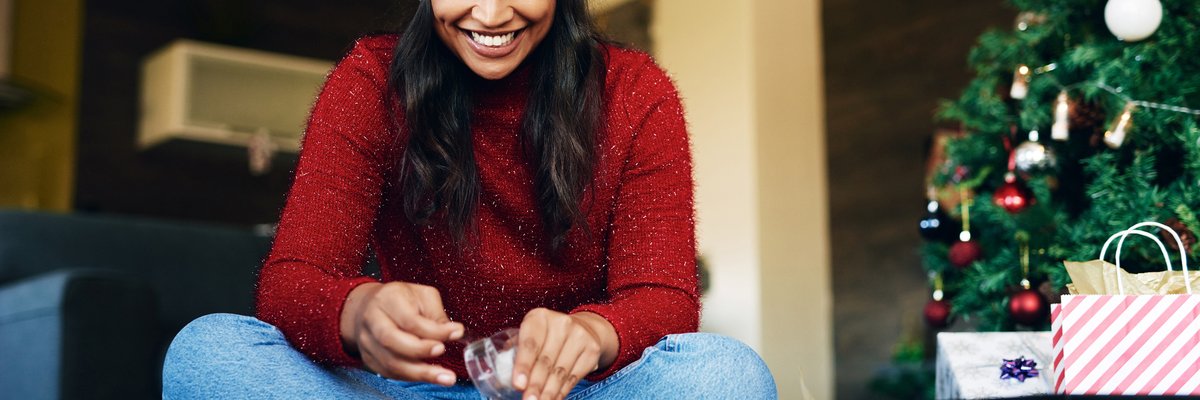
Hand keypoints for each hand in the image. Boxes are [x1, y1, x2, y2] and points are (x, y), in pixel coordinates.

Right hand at [339, 282, 464, 385]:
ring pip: (390, 362)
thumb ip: (438, 316)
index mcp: (387, 299)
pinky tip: (429, 376)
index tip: (455, 333)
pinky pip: (389, 372)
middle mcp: (372, 320)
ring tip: (445, 377)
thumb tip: (456, 333)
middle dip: (421, 350)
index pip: (409, 319)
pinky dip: (411, 377)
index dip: (433, 330)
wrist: (368, 307)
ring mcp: (367, 341)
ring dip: (420, 372)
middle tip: (443, 351)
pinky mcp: (369, 358)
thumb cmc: (401, 300)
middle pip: (392, 340)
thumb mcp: (423, 296)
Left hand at [512, 308, 616, 399]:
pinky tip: (552, 399)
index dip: (523, 366)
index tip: (518, 385)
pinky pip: (574, 377)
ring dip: (548, 392)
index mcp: (539, 318)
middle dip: (535, 385)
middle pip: (546, 361)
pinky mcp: (592, 350)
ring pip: (560, 372)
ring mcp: (579, 336)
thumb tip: (500, 378)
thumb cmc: (548, 335)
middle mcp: (561, 323)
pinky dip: (561, 392)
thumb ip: (516, 351)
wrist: (583, 329)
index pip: (530, 344)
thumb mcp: (531, 335)